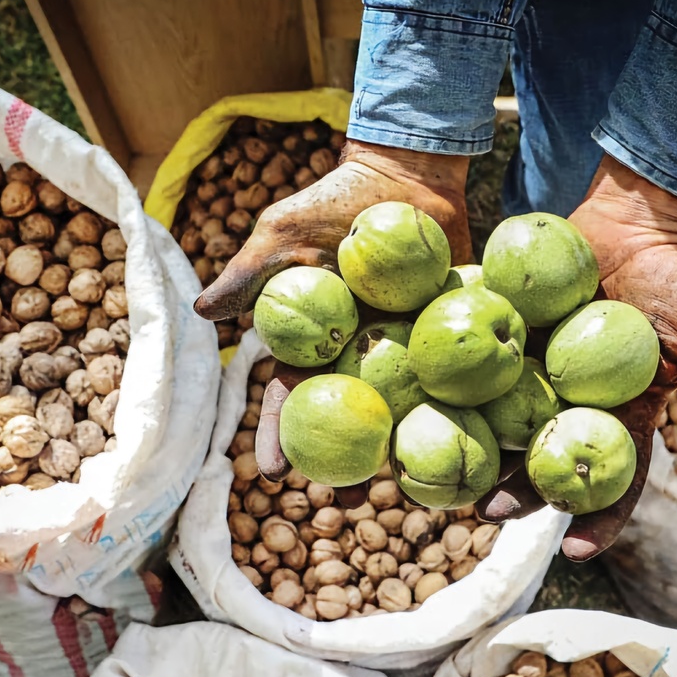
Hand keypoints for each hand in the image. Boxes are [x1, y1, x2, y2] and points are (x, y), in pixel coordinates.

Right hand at [194, 140, 470, 482]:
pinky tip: (474, 445)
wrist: (405, 176)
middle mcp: (357, 357)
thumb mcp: (284, 233)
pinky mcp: (451, 337)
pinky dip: (463, 409)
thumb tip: (203, 313)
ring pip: (401, 410)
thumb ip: (251, 274)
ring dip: (402, 450)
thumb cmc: (335, 203)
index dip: (277, 434)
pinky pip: (456, 378)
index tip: (273, 473)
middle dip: (341, 463)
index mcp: (313, 343)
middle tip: (343, 501)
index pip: (288, 397)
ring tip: (411, 491)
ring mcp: (405, 351)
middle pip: (346, 419)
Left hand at [476, 154, 676, 561]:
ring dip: (480, 448)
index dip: (598, 517)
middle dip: (519, 490)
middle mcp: (579, 401)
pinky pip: (482, 365)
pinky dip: (457, 386)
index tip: (574, 551)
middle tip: (487, 513)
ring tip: (448, 475)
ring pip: (506, 420)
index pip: (615, 477)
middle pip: (545, 456)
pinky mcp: (511, 332)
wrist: (641, 216)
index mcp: (628, 414)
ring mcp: (541, 369)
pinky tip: (429, 406)